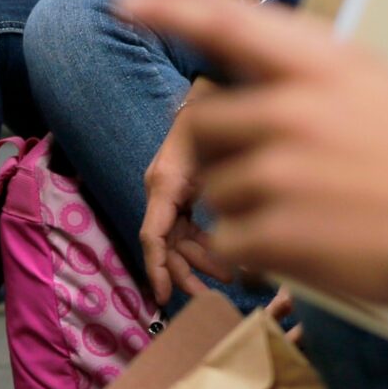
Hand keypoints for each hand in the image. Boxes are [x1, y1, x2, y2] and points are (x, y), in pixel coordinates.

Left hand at [116, 0, 387, 306]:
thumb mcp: (372, 80)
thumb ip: (303, 66)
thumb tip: (239, 46)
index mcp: (320, 63)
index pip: (226, 20)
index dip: (173, 2)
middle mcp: (292, 108)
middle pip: (206, 120)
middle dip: (226, 148)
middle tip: (276, 167)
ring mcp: (281, 171)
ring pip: (215, 184)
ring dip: (245, 202)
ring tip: (311, 208)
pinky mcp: (276, 232)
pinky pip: (229, 237)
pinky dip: (256, 248)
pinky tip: (306, 242)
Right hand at [141, 82, 239, 303]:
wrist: (212, 89)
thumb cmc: (215, 113)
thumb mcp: (215, 150)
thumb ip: (217, 191)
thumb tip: (232, 246)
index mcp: (164, 183)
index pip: (153, 237)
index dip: (158, 270)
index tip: (164, 298)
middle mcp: (163, 191)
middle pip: (167, 246)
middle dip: (190, 273)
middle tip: (220, 290)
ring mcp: (172, 193)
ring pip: (179, 242)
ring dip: (202, 261)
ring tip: (234, 275)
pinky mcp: (184, 193)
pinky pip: (188, 229)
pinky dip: (205, 245)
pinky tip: (228, 256)